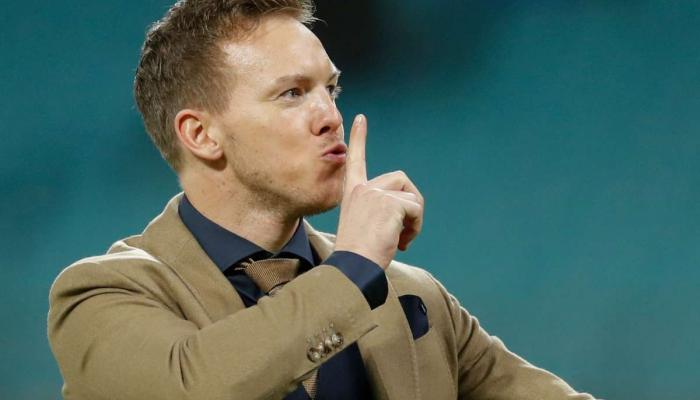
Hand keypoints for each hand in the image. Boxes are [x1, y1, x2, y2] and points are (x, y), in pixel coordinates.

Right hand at [334, 114, 424, 268]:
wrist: (353, 266)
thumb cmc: (358, 254)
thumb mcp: (364, 225)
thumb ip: (379, 211)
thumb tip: (407, 211)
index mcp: (353, 192)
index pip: (356, 160)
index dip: (359, 138)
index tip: (361, 118)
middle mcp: (363, 188)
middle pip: (402, 181)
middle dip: (411, 205)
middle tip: (404, 233)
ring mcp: (376, 193)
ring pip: (412, 197)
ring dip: (414, 220)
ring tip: (401, 240)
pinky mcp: (389, 202)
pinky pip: (416, 209)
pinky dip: (416, 227)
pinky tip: (402, 242)